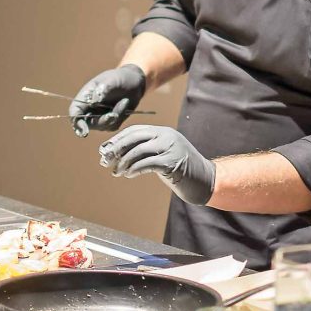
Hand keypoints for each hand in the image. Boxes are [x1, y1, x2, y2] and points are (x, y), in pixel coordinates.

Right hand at [69, 65, 146, 136]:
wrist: (133, 82)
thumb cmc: (120, 78)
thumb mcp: (112, 80)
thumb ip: (103, 89)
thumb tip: (94, 101)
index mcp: (84, 97)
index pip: (75, 112)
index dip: (77, 123)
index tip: (84, 131)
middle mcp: (89, 109)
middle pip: (88, 124)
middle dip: (102, 121)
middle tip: (114, 114)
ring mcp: (99, 117)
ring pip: (103, 126)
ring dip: (115, 114)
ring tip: (124, 100)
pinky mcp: (110, 121)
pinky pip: (113, 125)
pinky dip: (121, 115)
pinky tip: (124, 104)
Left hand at [99, 126, 215, 205]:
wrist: (205, 180)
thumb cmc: (182, 170)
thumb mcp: (164, 155)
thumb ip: (148, 151)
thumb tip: (119, 153)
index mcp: (164, 132)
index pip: (135, 130)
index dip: (118, 139)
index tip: (105, 149)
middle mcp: (167, 136)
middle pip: (134, 138)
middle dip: (116, 149)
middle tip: (105, 160)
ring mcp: (171, 148)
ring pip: (138, 151)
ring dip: (123, 162)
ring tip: (117, 172)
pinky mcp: (172, 162)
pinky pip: (146, 163)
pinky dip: (134, 169)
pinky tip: (128, 175)